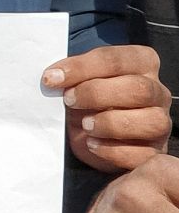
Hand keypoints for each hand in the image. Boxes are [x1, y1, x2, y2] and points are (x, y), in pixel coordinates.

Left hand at [45, 45, 170, 172]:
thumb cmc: (85, 101)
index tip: (51, 78)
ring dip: (110, 123)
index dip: (81, 67)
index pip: (116, 59)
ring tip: (85, 125)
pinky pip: (143, 153)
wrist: (90, 134)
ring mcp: (160, 122)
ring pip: (151, 121)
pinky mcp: (155, 150)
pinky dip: (113, 150)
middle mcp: (157, 91)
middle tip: (68, 100)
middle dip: (96, 94)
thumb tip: (53, 78)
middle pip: (138, 88)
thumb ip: (70, 76)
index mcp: (141, 63)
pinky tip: (92, 144)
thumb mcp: (76, 82)